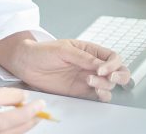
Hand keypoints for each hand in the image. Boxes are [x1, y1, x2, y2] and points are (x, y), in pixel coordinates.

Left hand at [0, 32, 130, 101]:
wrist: (26, 64)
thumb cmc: (43, 51)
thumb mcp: (63, 49)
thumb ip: (83, 57)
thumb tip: (100, 64)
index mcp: (91, 51)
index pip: (113, 57)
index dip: (112, 64)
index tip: (101, 69)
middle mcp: (92, 65)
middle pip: (118, 71)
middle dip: (119, 75)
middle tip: (108, 77)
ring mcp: (88, 79)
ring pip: (109, 85)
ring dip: (105, 85)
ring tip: (90, 82)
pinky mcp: (80, 91)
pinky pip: (98, 96)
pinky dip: (102, 96)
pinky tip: (96, 92)